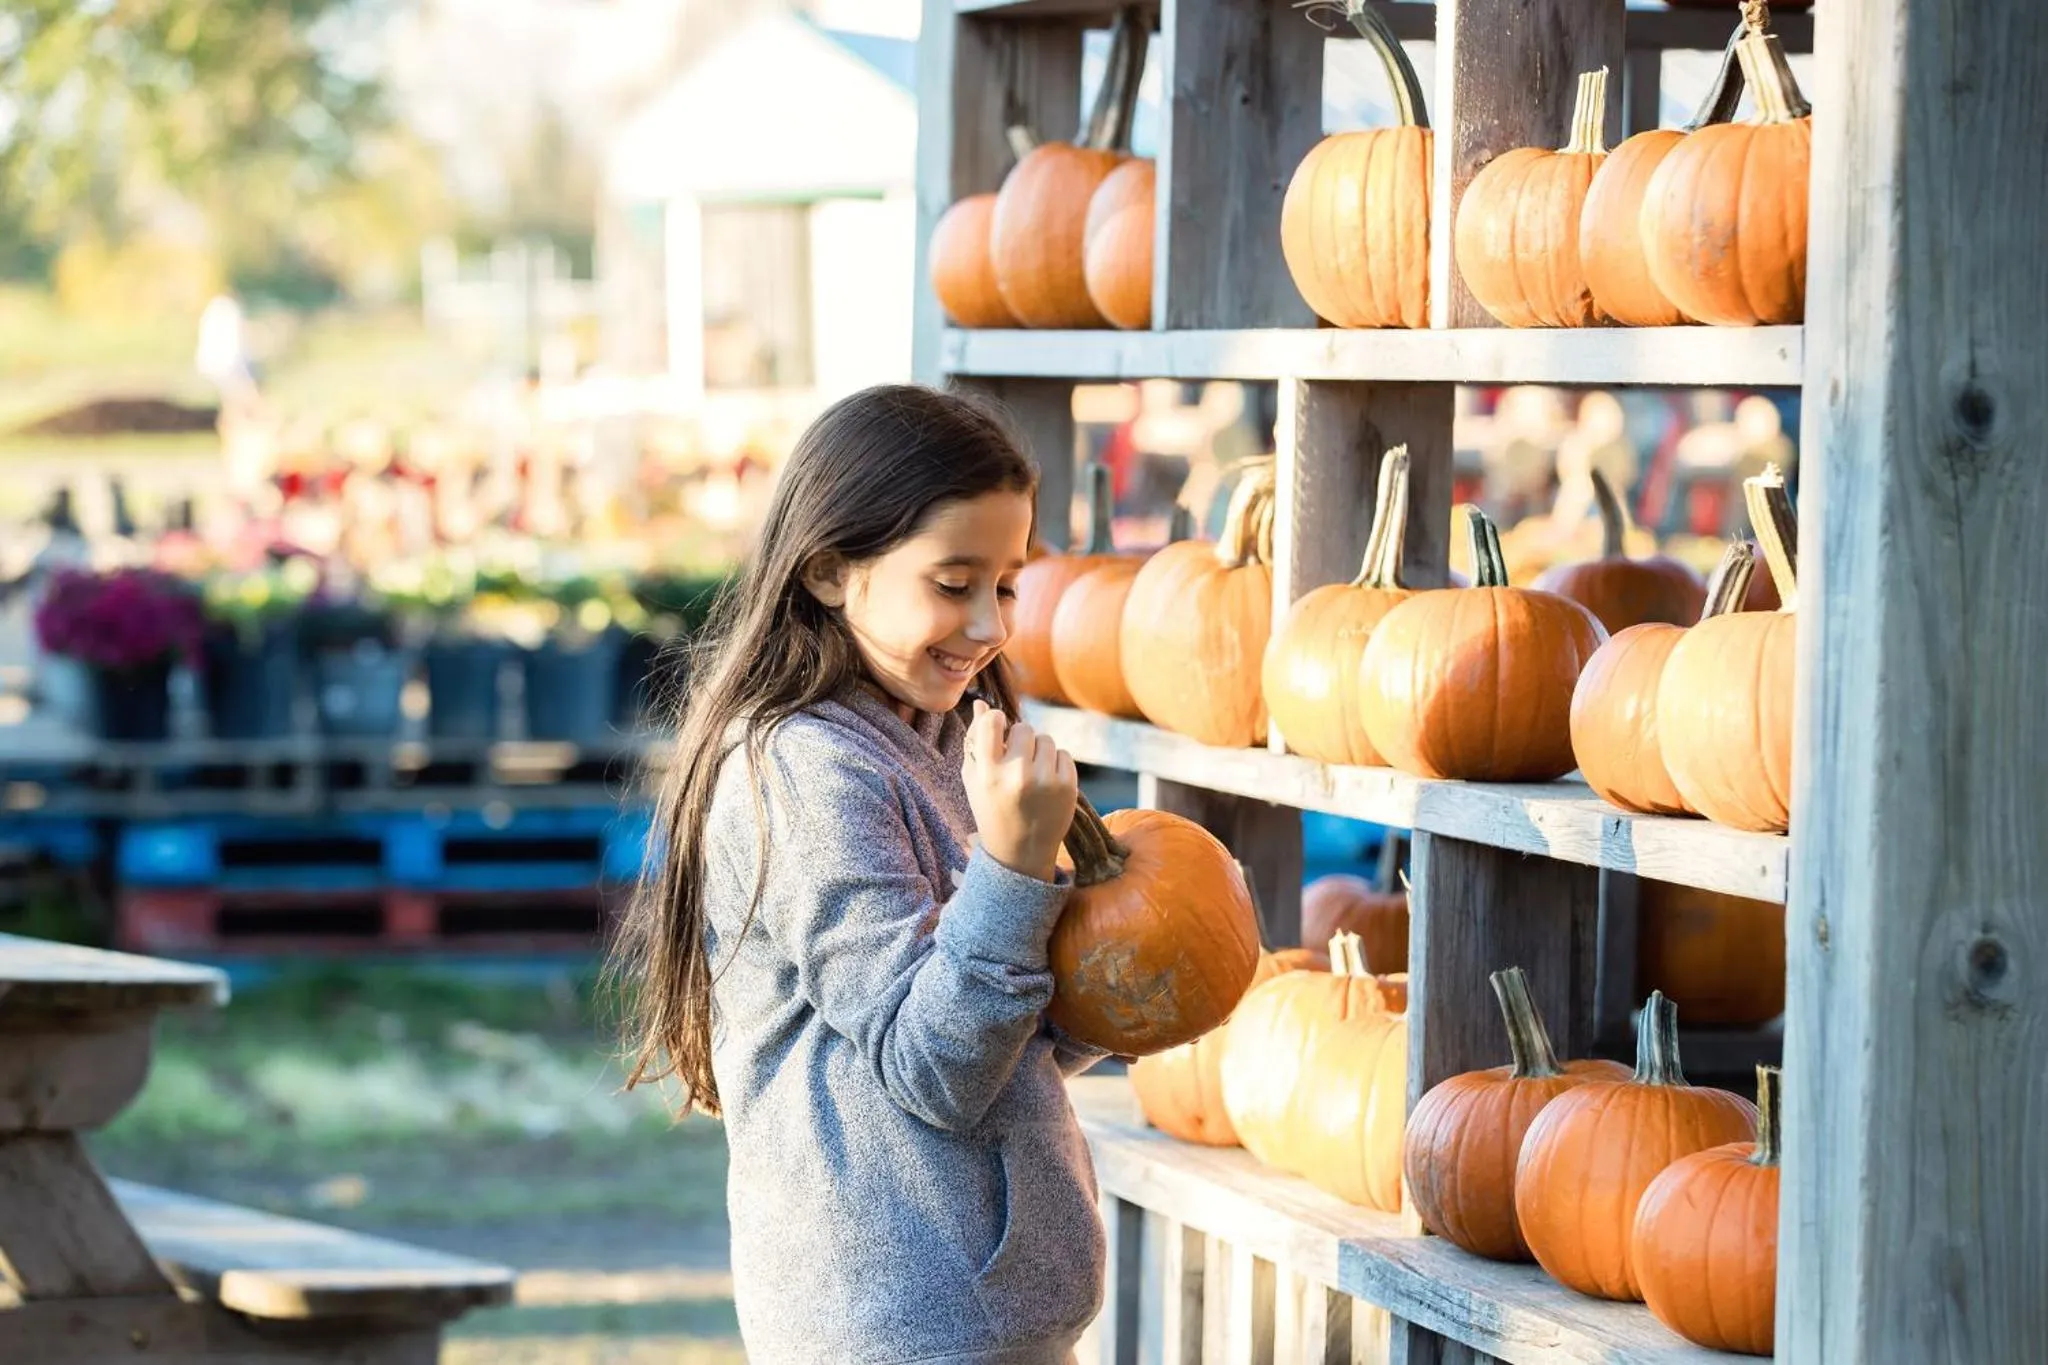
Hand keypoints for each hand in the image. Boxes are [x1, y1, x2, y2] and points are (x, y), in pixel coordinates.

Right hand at [963, 700, 1076, 882]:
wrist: (1020, 853)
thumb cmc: (991, 809)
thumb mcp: (974, 779)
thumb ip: (975, 740)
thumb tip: (982, 703)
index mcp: (988, 774)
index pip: (993, 722)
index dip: (997, 721)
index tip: (998, 731)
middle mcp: (1017, 776)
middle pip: (1023, 728)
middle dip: (1020, 740)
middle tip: (1015, 762)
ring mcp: (1046, 781)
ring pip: (1046, 739)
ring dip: (1039, 751)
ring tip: (1031, 775)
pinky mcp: (1068, 787)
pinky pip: (1063, 754)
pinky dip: (1055, 764)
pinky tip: (1046, 784)